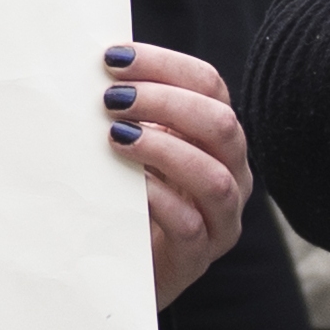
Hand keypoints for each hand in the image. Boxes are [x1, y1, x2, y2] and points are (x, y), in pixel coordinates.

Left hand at [106, 44, 249, 306]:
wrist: (125, 269)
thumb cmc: (128, 197)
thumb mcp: (136, 147)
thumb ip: (131, 112)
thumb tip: (97, 66)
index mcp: (218, 137)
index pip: (209, 86)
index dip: (164, 65)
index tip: (114, 59)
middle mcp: (232, 173)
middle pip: (221, 124)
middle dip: (166, 103)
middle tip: (113, 99)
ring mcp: (221, 219)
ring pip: (214, 177)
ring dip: (164, 150)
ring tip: (117, 137)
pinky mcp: (198, 257)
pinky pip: (190, 225)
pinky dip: (160, 200)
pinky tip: (130, 186)